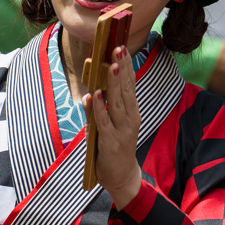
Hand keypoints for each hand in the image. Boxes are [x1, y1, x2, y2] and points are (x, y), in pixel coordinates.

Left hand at [82, 45, 142, 206]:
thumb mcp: (111, 123)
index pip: (130, 85)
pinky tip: (95, 95)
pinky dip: (99, 108)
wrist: (121, 177)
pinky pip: (103, 122)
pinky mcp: (110, 142)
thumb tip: (92, 89)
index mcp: (132, 112)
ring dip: (113, 83)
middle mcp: (130, 119)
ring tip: (110, 65)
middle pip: (125, 90)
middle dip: (121, 68)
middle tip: (117, 48)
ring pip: (117, 103)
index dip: (126, 66)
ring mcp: (122, 130)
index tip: (121, 47)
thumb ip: (102, 107)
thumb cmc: (114, 146)